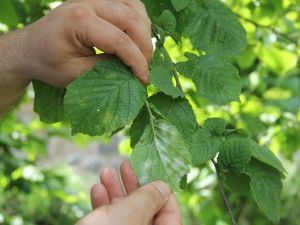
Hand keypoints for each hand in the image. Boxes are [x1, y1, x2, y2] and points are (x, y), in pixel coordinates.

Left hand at [10, 0, 152, 85]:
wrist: (31, 47)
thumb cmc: (49, 63)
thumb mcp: (76, 75)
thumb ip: (106, 70)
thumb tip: (133, 70)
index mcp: (79, 21)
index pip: (120, 39)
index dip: (137, 61)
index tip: (144, 79)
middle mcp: (88, 2)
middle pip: (131, 18)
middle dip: (145, 45)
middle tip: (146, 67)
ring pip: (134, 6)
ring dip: (144, 30)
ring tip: (142, 52)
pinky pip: (128, 2)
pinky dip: (138, 19)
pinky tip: (136, 36)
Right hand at [77, 160, 181, 224]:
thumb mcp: (131, 214)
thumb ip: (150, 198)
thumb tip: (164, 186)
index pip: (170, 211)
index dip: (160, 188)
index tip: (148, 170)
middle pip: (146, 209)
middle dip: (132, 184)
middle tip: (124, 165)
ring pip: (125, 213)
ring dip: (114, 190)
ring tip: (106, 172)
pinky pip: (110, 221)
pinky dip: (103, 204)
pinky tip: (96, 189)